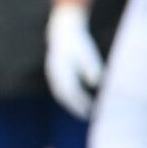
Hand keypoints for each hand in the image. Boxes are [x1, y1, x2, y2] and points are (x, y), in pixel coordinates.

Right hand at [45, 2, 102, 118]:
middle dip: (74, 107)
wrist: (63, 31)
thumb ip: (91, 67)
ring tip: (82, 112)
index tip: (90, 111)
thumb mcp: (87, 53)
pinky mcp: (54, 73)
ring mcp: (52, 73)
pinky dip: (67, 97)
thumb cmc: (79, 43)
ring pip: (60, 93)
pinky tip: (78, 101)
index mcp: (62, 68)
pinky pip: (59, 89)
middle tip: (86, 116)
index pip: (71, 91)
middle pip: (63, 95)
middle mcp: (54, 73)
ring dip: (70, 104)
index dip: (80, 103)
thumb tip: (94, 82)